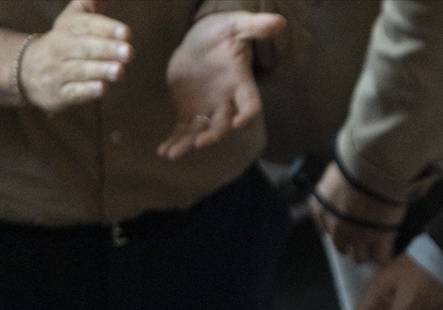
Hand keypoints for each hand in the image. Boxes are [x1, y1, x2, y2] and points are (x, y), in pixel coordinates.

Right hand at [13, 0, 130, 110]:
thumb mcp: (71, 21)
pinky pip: (73, 92)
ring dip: (100, 70)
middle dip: (106, 49)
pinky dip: (87, 91)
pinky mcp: (58, 94)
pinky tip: (102, 88)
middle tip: (128, 52)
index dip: (106, 28)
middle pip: (83, 47)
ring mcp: (57, 72)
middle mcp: (59, 48)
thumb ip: (89, 7)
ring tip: (120, 70)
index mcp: (66, 28)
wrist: (25, 71)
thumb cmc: (62, 44)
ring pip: (79, 70)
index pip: (86, 25)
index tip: (126, 32)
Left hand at [157, 8, 284, 159]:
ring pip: (201, 131)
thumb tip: (279, 22)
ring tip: (173, 154)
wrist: (203, 41)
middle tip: (201, 143)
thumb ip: (255, 27)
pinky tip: (163, 151)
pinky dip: (175, 141)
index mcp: (241, 85)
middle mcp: (227, 102)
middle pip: (224, 124)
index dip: (247, 115)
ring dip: (188, 144)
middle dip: (213, 134)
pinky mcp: (190, 110)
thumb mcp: (236, 26)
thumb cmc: (222, 33)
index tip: (240, 123)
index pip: (250, 105)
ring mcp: (208, 108)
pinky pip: (183, 129)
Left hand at [309, 161, 403, 264]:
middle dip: (349, 243)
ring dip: (366, 252)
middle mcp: (336, 227)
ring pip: (360, 257)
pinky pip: (381, 257)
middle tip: (361, 236)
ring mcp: (357, 236)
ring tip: (375, 246)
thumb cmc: (352, 166)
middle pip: (341, 247)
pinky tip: (387, 248)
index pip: (323, 229)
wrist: (373, 170)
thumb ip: (332, 190)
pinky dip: (383, 255)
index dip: (335, 229)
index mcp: (321, 210)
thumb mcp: (332, 176)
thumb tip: (340, 192)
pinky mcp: (379, 239)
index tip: (344, 226)